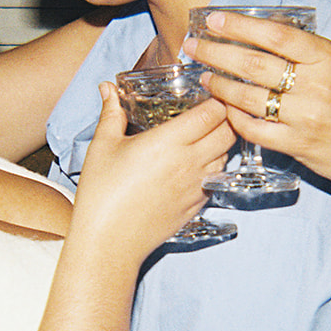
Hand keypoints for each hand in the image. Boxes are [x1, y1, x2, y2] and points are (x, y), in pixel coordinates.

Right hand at [73, 83, 231, 262]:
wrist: (108, 242)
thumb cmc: (102, 194)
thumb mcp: (102, 146)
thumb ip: (112, 113)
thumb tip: (108, 88)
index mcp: (168, 142)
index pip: (212, 113)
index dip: (216, 99)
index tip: (208, 94)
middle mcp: (189, 162)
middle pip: (228, 132)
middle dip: (225, 118)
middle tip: (211, 112)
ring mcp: (196, 186)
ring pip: (227, 156)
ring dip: (222, 143)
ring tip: (205, 136)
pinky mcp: (197, 205)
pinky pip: (217, 179)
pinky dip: (214, 167)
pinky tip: (196, 164)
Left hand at [183, 9, 330, 193]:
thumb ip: (308, 51)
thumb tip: (264, 33)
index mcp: (329, 58)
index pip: (276, 35)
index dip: (240, 26)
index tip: (214, 21)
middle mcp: (317, 85)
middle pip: (254, 63)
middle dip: (217, 53)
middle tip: (194, 46)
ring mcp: (306, 116)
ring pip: (249, 97)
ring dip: (220, 85)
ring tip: (205, 75)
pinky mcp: (298, 144)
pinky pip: (255, 129)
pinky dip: (235, 117)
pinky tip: (224, 108)